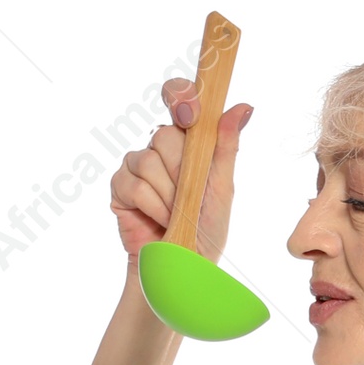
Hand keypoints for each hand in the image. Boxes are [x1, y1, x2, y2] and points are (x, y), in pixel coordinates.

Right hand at [110, 77, 253, 261]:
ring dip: (170, 197)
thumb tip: (244, 107)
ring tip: (177, 215)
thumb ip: (227, 147)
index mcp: (186, 141)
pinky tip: (161, 221)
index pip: (178, 98)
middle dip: (182, 171)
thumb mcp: (222, 188)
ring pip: (149, 161)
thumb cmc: (205, 230)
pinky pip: (135, 185)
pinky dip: (153, 207)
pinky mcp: (119, 186)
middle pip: (164, 134)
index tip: (190, 113)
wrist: (183, 267)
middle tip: (189, 197)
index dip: (180, 96)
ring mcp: (136, 164)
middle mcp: (158, 148)